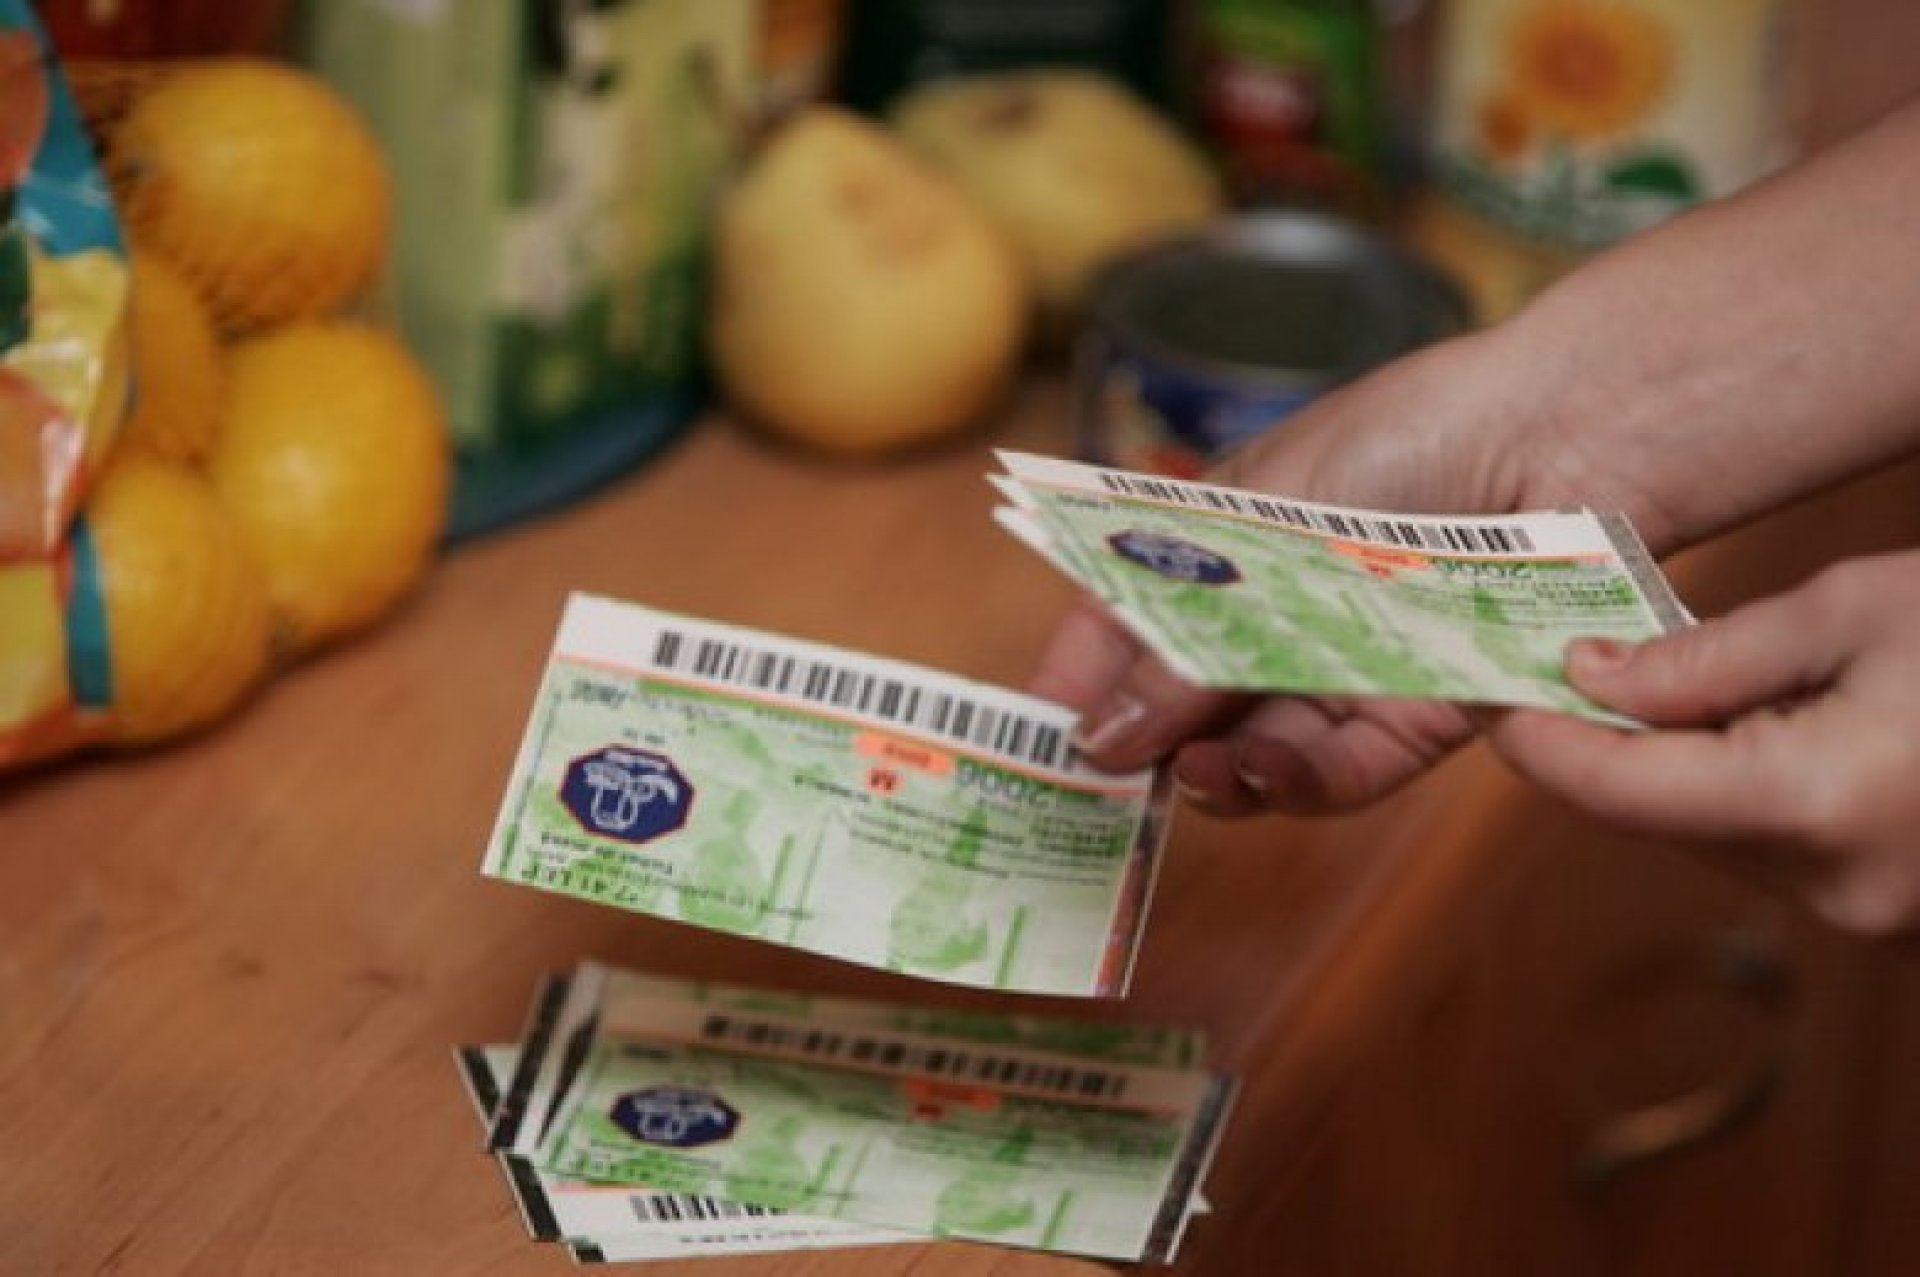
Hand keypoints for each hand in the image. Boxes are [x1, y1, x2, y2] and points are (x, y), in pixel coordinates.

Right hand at [1031, 328, 1640, 814]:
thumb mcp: (1259, 533)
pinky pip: (1342, 772)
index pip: (1128, 618)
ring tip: (1189, 776)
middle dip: (1144, 746)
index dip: (1083, 676)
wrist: (1563, 436)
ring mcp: (1350, 663)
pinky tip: (1257, 773)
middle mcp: (1281, 607)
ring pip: (1259, 749)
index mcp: (1225, 538)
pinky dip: (1294, 785)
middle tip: (1107, 783)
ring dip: (1214, 774)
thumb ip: (1181, 645)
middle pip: (1190, 699)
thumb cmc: (1405, 435)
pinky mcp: (1423, 713)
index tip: (1041, 732)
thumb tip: (1098, 739)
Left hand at [1491, 551, 1919, 936]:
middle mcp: (1833, 888)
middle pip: (1655, 817)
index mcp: (1811, 804)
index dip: (1534, 739)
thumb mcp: (1855, 610)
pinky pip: (1775, 851)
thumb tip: (1588, 678)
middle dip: (1602, 740)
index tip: (1482, 690)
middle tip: (1556, 664)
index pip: (1613, 788)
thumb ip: (1706, 657)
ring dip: (1678, 765)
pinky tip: (1776, 721)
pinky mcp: (1893, 916)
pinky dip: (1745, 790)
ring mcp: (1869, 917)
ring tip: (1684, 677)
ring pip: (1711, 837)